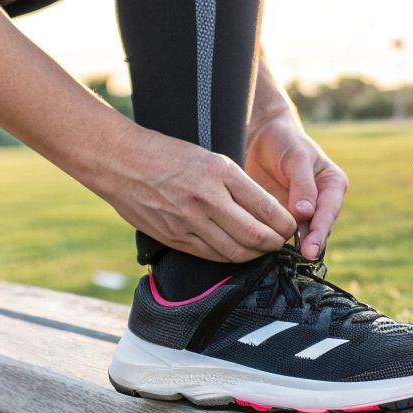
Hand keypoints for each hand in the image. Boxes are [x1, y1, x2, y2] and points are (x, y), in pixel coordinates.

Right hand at [90, 125, 297, 262]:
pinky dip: (230, 257)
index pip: (266, 208)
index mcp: (221, 173)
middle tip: (282, 242)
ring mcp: (189, 221)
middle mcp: (207, 199)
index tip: (290, 226)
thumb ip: (237, 184)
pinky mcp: (175, 237)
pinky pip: (211, 256)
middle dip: (275, 243)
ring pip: (235, 251)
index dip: (284, 224)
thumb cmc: (169, 155)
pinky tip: (238, 252)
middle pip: (255, 235)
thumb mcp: (211, 158)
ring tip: (263, 249)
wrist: (122, 162)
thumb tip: (266, 211)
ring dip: (255, 254)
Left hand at [244, 117, 348, 258]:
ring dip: (294, 246)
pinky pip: (282, 232)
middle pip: (318, 228)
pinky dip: (278, 240)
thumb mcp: (297, 158)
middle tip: (302, 257)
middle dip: (310, 244)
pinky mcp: (284, 216)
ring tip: (285, 259)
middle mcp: (321, 202)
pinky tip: (270, 250)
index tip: (311, 248)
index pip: (328, 212)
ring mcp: (302, 211)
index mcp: (332, 186)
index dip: (320, 231)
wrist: (262, 137)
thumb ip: (303, 185)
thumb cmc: (285, 141)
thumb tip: (306, 213)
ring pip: (301, 234)